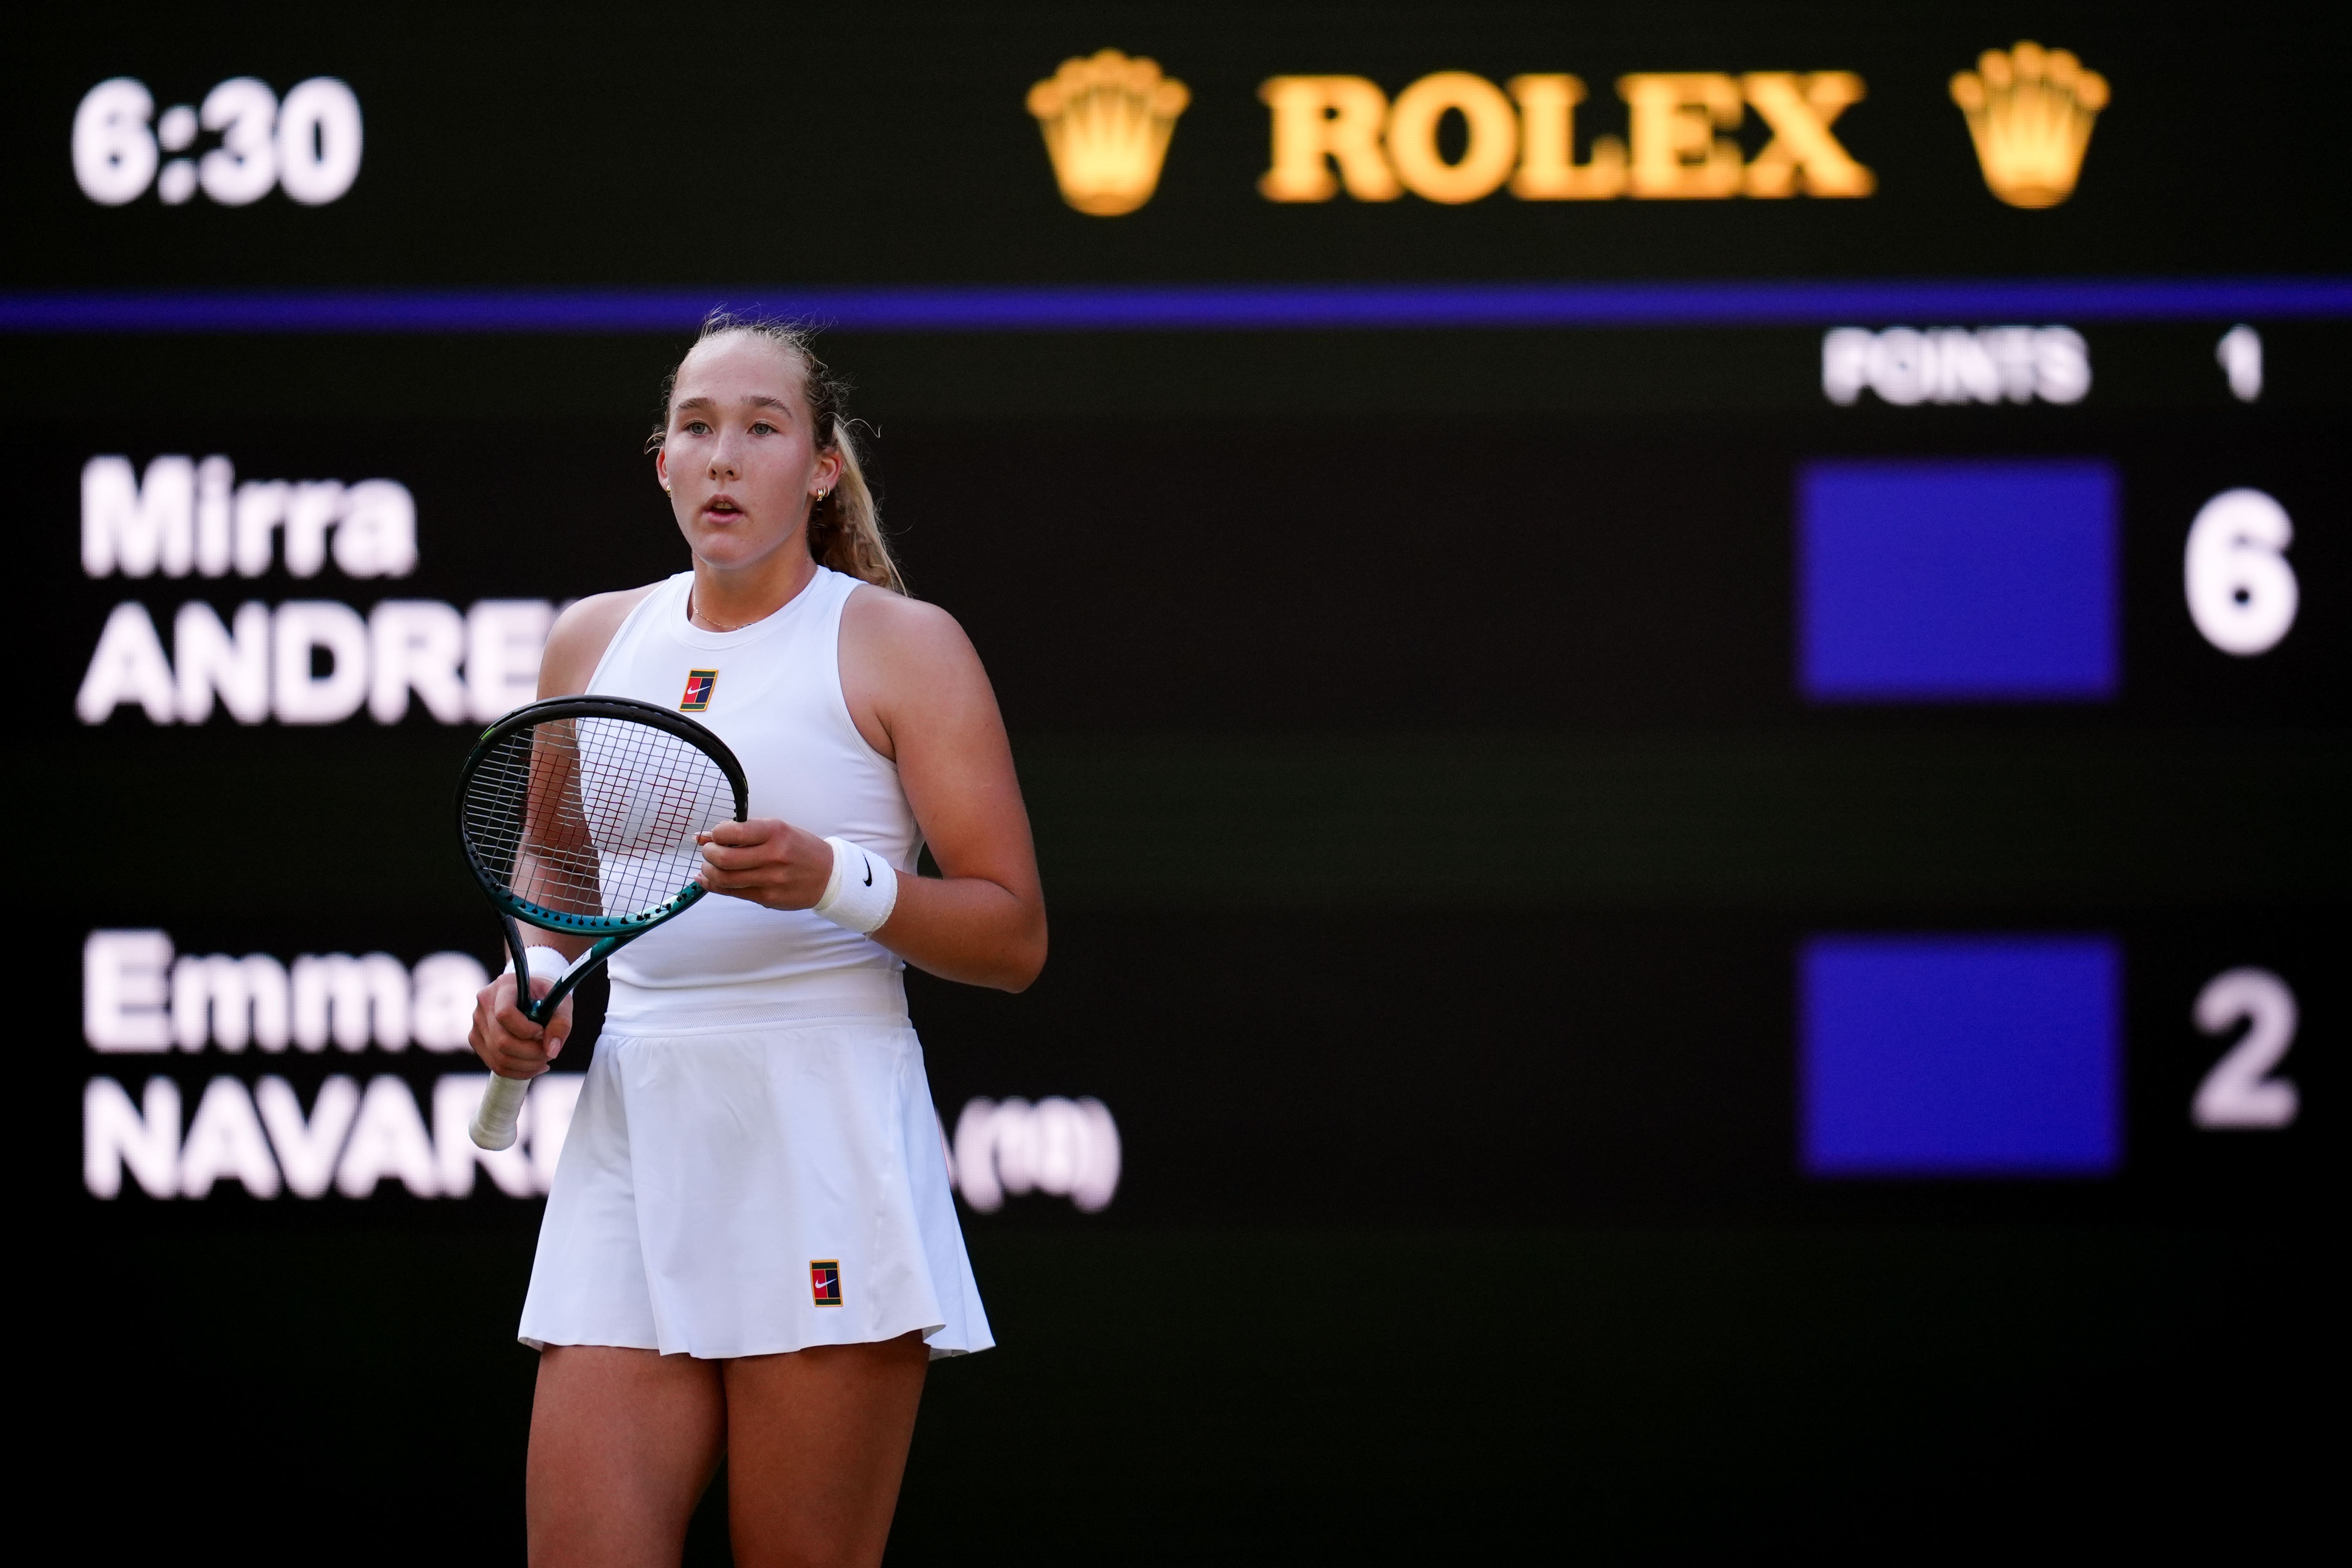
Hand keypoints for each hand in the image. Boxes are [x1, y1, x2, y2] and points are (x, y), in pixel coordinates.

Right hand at [468, 971, 573, 1079]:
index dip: (526, 1030)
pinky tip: (534, 1065)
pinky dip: (518, 1071)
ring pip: (499, 1058)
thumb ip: (561, 1024)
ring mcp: (477, 1023)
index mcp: (503, 987)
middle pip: (502, 1042)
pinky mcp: (476, 1039)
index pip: (505, 1014)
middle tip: (548, 1053)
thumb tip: (551, 1051)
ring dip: (527, 1065)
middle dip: (531, 1053)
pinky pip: (495, 1065)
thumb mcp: (561, 1003)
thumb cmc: (547, 997)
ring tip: (544, 1058)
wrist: (531, 994)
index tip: (542, 1031)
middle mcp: (484, 1004)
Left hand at [696, 817, 833, 909]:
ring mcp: (770, 879)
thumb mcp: (777, 830)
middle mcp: (773, 856)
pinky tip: (707, 879)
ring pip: (724, 878)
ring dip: (709, 871)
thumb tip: (704, 836)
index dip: (716, 834)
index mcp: (775, 832)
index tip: (717, 835)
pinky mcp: (767, 897)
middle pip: (724, 858)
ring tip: (710, 866)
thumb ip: (743, 832)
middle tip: (709, 851)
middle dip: (708, 853)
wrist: (829, 876)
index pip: (732, 832)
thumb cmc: (799, 849)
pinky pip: (731, 893)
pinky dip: (713, 885)